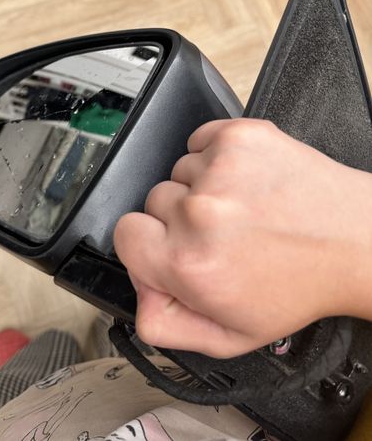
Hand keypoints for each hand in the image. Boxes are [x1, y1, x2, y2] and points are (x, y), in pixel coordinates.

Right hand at [114, 118, 371, 357]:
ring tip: (240, 207)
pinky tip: (243, 181)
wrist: (353, 240)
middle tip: (222, 233)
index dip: (148, 242)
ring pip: (179, 170)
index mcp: (188, 263)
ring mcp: (220, 168)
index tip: (172, 245)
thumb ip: (165, 324)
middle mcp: (199, 212)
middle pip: (153, 200)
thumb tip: (137, 294)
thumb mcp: (230, 334)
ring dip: (202, 186)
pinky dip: (216, 157)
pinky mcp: (240, 138)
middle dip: (179, 217)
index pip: (124, 233)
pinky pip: (200, 140)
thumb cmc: (300, 283)